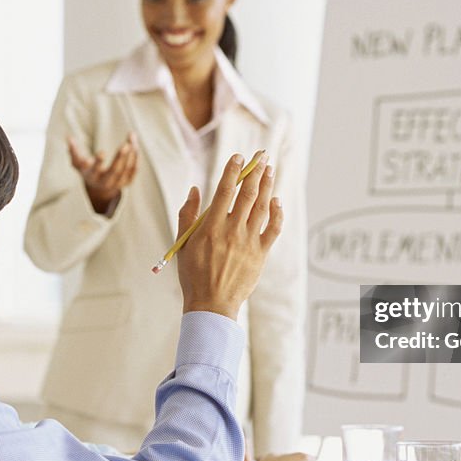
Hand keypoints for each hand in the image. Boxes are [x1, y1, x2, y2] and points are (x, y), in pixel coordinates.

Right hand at [67, 132, 138, 213]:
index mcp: (92, 176)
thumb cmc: (87, 171)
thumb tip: (69, 137)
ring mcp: (118, 183)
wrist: (100, 190)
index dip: (98, 162)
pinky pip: (133, 170)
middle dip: (120, 158)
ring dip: (131, 154)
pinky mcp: (127, 182)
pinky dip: (135, 157)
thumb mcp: (77, 163)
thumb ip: (73, 151)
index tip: (102, 153)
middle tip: (125, 145)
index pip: (94, 170)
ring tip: (131, 136)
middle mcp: (105, 182)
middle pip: (114, 171)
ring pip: (127, 169)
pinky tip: (135, 144)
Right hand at [176, 152, 281, 318]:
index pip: (225, 191)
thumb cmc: (194, 274)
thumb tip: (195, 189)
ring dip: (267, 185)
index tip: (238, 157)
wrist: (212, 304)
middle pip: (248, 194)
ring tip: (270, 169)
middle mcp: (232, 231)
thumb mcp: (183, 244)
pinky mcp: (261, 253)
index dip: (233, 171)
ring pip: (262, 207)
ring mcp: (249, 242)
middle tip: (261, 155)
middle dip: (255, 171)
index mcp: (211, 227)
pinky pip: (273, 229)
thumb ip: (188, 215)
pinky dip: (277, 213)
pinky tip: (277, 201)